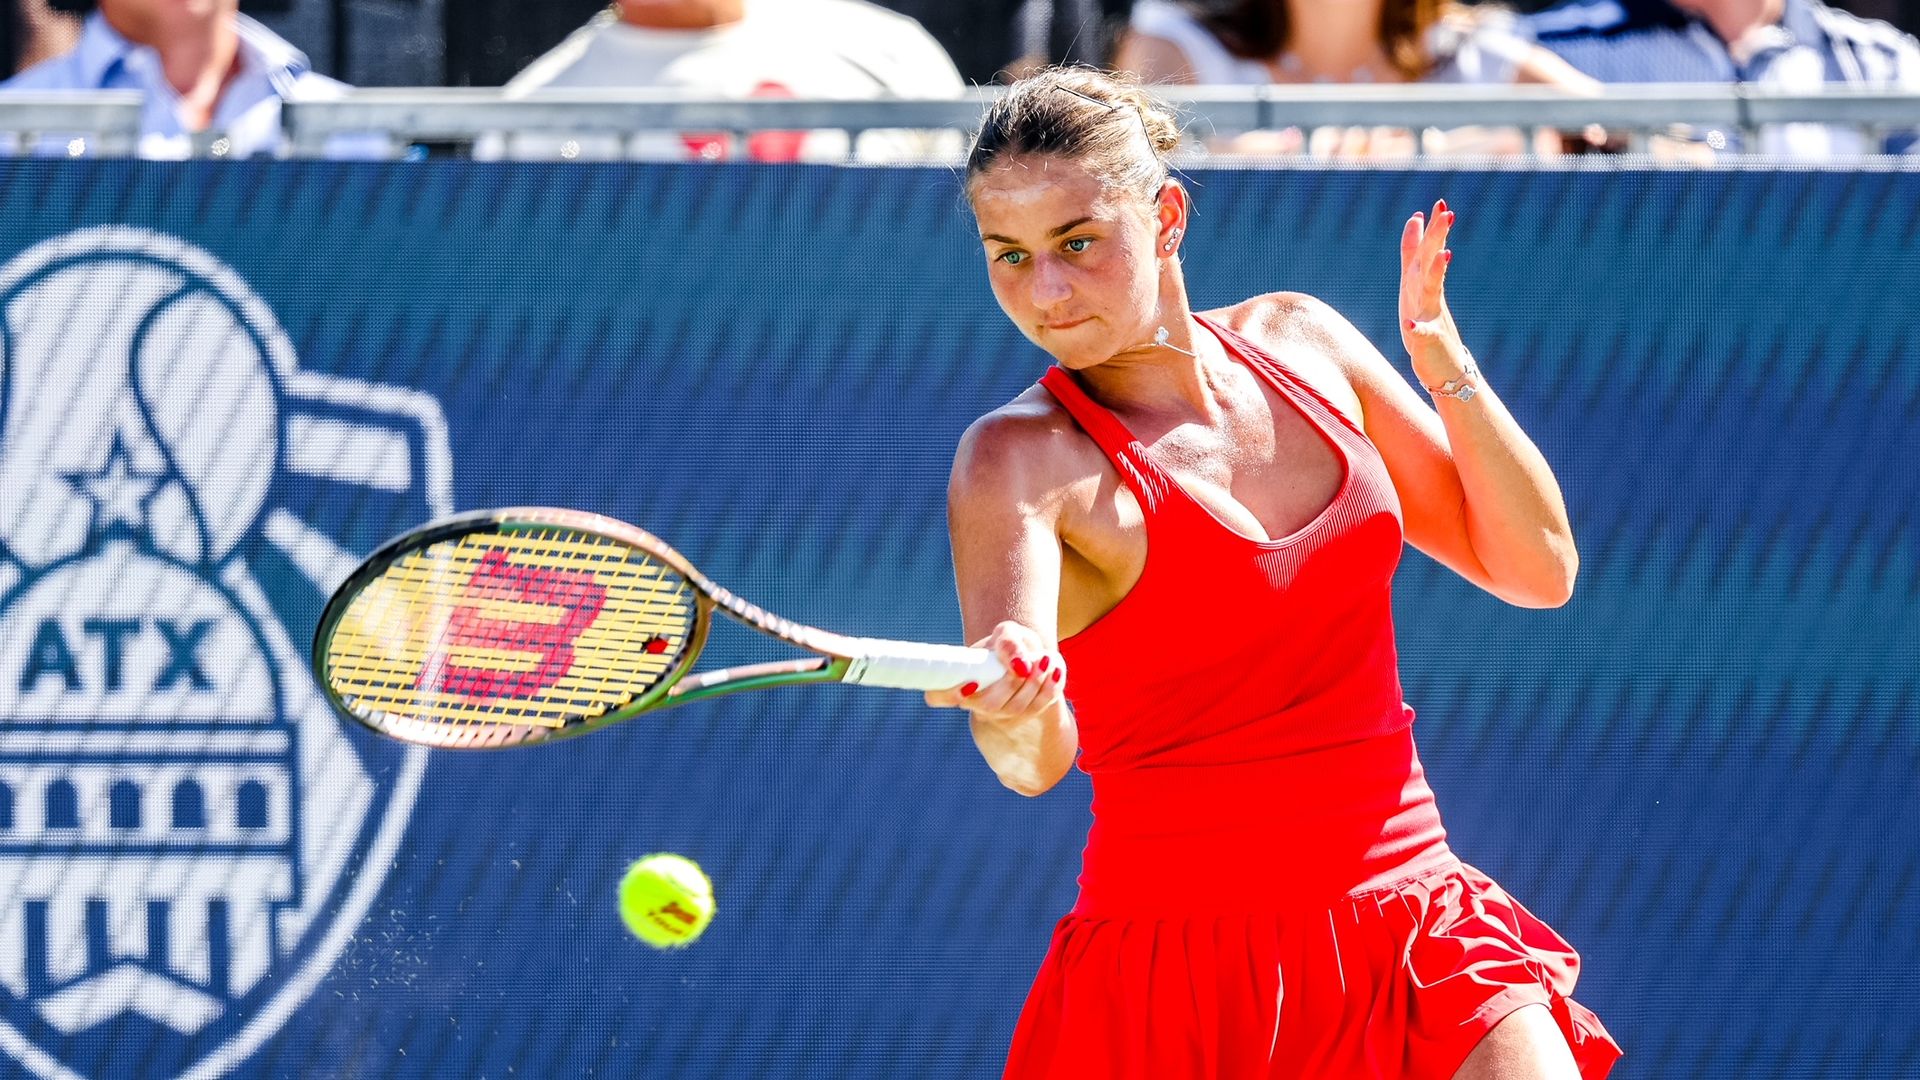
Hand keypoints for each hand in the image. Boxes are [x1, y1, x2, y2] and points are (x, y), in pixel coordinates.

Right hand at [922, 620, 1064, 720]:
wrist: (1029, 658)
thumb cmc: (1010, 644)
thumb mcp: (1008, 633)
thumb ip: (1008, 641)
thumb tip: (1020, 666)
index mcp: (961, 679)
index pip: (937, 696)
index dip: (948, 695)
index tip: (971, 683)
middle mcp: (976, 702)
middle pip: (989, 705)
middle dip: (1012, 682)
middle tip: (1029, 659)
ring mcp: (1000, 715)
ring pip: (1016, 710)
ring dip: (1035, 683)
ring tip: (1046, 657)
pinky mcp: (1024, 717)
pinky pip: (1037, 709)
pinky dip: (1050, 689)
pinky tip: (1055, 669)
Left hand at [1398, 199, 1472, 387]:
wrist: (1445, 368)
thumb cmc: (1426, 324)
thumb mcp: (1415, 287)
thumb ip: (1414, 253)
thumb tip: (1415, 219)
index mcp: (1421, 284)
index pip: (1425, 251)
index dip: (1428, 229)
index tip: (1437, 204)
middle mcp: (1428, 296)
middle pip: (1431, 263)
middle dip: (1438, 238)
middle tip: (1447, 212)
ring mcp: (1431, 318)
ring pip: (1432, 291)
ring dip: (1436, 273)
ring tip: (1443, 254)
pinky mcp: (1428, 342)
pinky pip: (1422, 334)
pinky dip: (1417, 328)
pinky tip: (1410, 324)